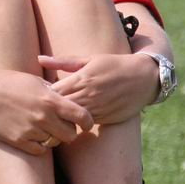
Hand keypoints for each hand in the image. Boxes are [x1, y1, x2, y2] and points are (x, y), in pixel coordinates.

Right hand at [0, 66, 93, 154]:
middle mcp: (43, 117)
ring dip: (51, 136)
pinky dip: (39, 145)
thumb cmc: (8, 82)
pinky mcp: (18, 140)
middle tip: (61, 125)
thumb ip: (54, 92)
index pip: (82, 116)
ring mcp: (31, 130)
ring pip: (54, 142)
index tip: (86, 123)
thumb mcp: (34, 81)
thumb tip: (68, 99)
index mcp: (50, 100)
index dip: (88, 122)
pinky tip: (32, 134)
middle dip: (69, 131)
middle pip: (71, 135)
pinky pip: (40, 150)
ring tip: (42, 127)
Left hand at [39, 52, 156, 123]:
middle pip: (59, 107)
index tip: (41, 93)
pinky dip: (76, 122)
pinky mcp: (105, 119)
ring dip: (63, 117)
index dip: (44, 94)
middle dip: (51, 108)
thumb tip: (39, 59)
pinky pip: (85, 124)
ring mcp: (97, 109)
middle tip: (45, 106)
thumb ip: (63, 62)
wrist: (145, 77)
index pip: (53, 92)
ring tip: (57, 113)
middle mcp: (88, 96)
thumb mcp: (89, 59)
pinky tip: (73, 118)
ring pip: (71, 119)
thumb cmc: (114, 64)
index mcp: (81, 79)